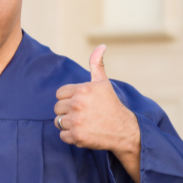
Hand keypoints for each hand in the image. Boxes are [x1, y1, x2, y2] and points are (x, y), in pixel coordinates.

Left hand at [54, 45, 141, 182]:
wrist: (124, 130)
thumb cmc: (112, 105)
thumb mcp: (103, 83)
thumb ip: (96, 64)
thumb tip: (101, 46)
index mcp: (82, 89)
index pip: (59, 94)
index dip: (69, 99)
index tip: (81, 103)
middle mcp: (78, 104)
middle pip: (57, 108)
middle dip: (68, 111)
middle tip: (84, 114)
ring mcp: (76, 121)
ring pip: (58, 122)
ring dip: (68, 124)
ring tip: (84, 123)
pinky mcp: (76, 136)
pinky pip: (62, 135)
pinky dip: (71, 136)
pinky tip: (84, 132)